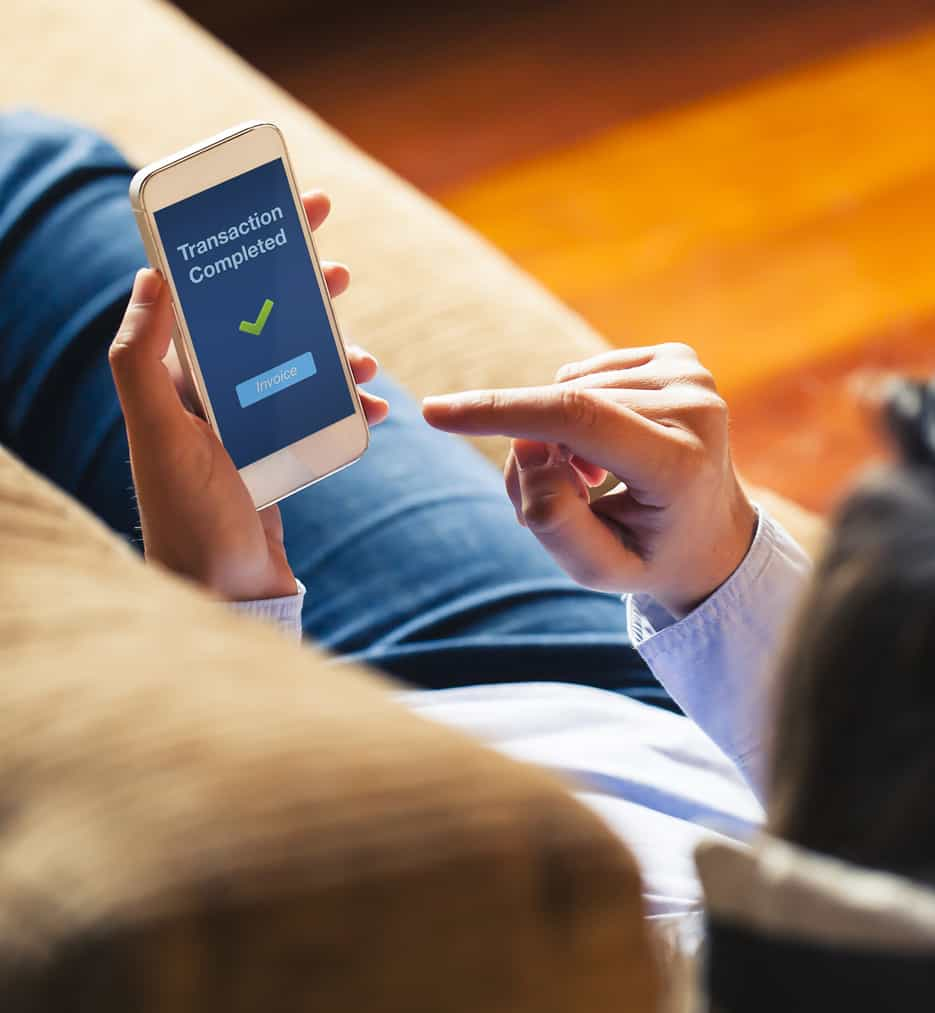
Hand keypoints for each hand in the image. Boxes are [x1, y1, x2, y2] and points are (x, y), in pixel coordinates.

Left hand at [109, 192, 387, 601]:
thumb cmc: (188, 516)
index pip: (210, 293)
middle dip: (302, 290)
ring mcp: (249, 423)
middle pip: (262, 320)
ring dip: (336, 350)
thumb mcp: (159, 434)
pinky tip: (377, 407)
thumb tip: (149, 275)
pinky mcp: (279, 453)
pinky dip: (351, 404)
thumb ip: (141, 358)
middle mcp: (211, 394)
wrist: (224, 591)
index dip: (246, 248)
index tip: (284, 213)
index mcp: (176, 378)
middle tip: (337, 266)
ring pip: (300, 364)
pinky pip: (321, 412)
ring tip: (365, 355)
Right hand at [423, 343, 754, 614]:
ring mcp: (692, 375)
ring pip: (569, 390)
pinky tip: (610, 447)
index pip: (576, 419)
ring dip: (558, 435)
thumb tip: (526, 445)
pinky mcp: (680, 358)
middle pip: (563, 411)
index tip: (435, 412)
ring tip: (593, 479)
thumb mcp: (598, 568)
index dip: (501, 411)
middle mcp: (696, 407)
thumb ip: (552, 519)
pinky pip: (586, 375)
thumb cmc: (650, 556)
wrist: (712, 534)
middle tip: (560, 498)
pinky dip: (578, 412)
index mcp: (682, 464)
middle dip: (534, 452)